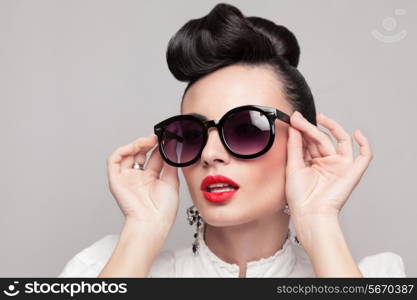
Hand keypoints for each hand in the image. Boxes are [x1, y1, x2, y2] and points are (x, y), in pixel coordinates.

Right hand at [106, 133, 179, 228]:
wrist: (153, 222)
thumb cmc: (163, 210)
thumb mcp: (171, 181)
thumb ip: (170, 163)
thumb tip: (173, 148)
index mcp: (152, 179)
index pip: (154, 157)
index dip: (159, 146)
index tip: (167, 137)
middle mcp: (139, 177)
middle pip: (140, 153)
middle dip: (148, 143)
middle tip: (157, 137)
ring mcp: (127, 178)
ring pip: (127, 155)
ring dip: (136, 144)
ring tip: (148, 140)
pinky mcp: (116, 180)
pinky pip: (114, 161)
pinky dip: (122, 151)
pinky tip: (133, 147)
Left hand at [285, 111, 372, 240]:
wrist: (308, 213)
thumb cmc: (299, 196)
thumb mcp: (293, 166)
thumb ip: (294, 146)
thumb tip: (294, 127)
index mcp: (313, 162)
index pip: (310, 140)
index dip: (303, 129)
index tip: (294, 118)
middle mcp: (327, 162)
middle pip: (322, 139)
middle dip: (310, 128)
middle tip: (299, 119)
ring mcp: (340, 166)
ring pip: (339, 141)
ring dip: (332, 128)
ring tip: (320, 118)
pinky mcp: (352, 173)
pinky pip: (364, 157)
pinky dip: (365, 145)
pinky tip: (358, 134)